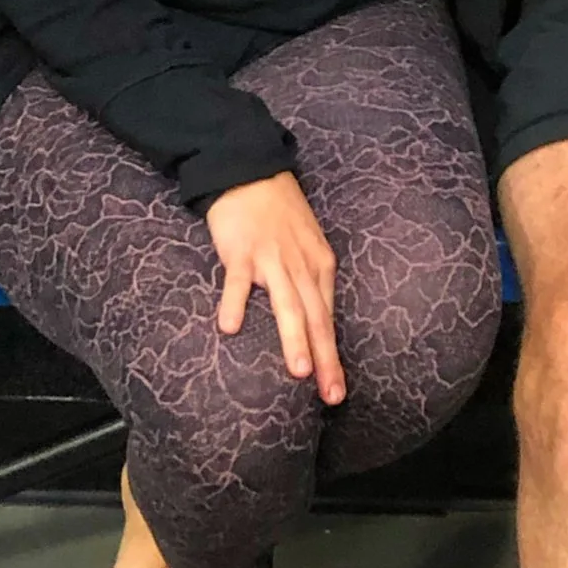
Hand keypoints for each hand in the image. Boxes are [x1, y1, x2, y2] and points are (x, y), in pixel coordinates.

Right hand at [205, 171, 345, 403]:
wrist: (251, 172)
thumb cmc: (280, 213)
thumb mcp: (307, 246)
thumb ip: (310, 282)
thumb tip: (316, 321)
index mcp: (320, 266)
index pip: (328, 318)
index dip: (333, 356)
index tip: (337, 390)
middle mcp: (301, 266)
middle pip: (316, 318)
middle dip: (324, 358)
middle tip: (330, 394)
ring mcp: (271, 258)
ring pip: (287, 303)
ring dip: (294, 338)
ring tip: (298, 372)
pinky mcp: (242, 250)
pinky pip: (238, 280)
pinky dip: (236, 302)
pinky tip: (230, 328)